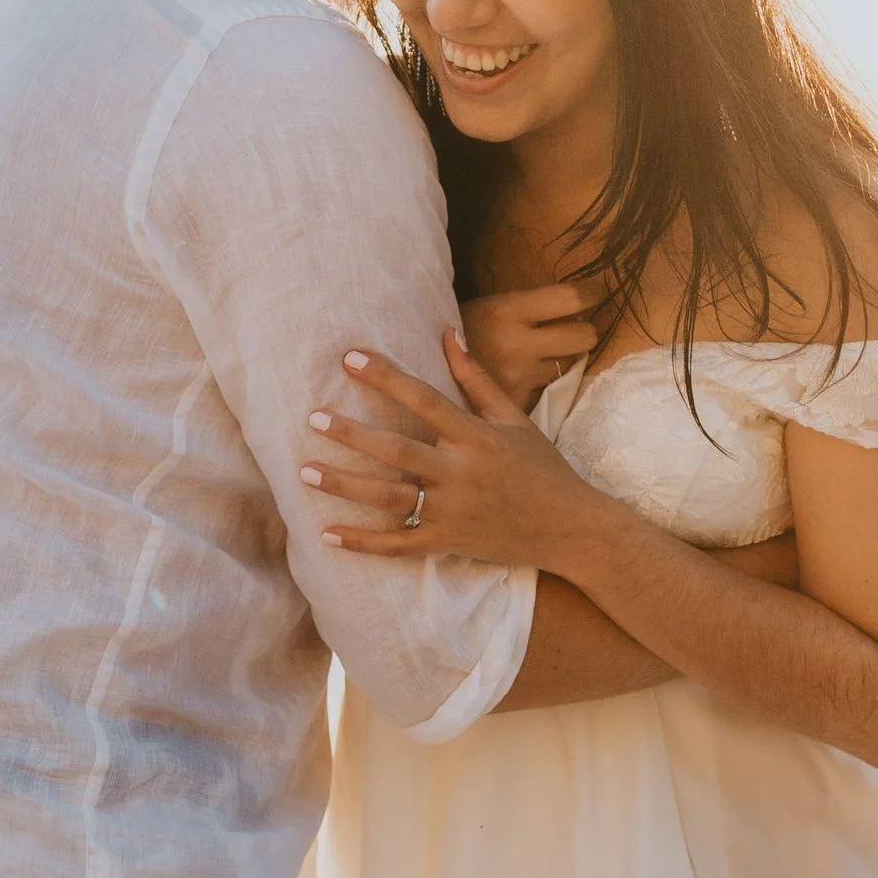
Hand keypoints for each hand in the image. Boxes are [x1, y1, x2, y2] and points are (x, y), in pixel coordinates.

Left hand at [301, 332, 615, 570]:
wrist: (571, 529)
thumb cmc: (543, 468)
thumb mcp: (514, 419)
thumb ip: (476, 378)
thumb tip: (447, 332)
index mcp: (477, 436)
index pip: (423, 398)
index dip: (385, 376)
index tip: (349, 358)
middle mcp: (462, 473)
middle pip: (398, 450)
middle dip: (353, 434)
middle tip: (314, 418)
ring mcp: (454, 511)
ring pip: (390, 498)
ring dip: (345, 485)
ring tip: (306, 471)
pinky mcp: (449, 543)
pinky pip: (399, 544)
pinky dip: (363, 543)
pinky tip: (328, 533)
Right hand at [459, 280, 601, 412]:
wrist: (421, 378)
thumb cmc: (459, 334)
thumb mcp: (488, 309)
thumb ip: (526, 308)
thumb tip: (577, 299)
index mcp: (507, 311)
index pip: (570, 299)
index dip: (591, 294)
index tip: (596, 292)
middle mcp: (518, 344)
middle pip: (584, 336)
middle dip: (583, 332)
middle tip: (572, 330)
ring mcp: (520, 377)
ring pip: (569, 365)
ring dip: (561, 361)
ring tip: (539, 357)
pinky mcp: (518, 405)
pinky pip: (548, 389)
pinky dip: (541, 385)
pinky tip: (527, 379)